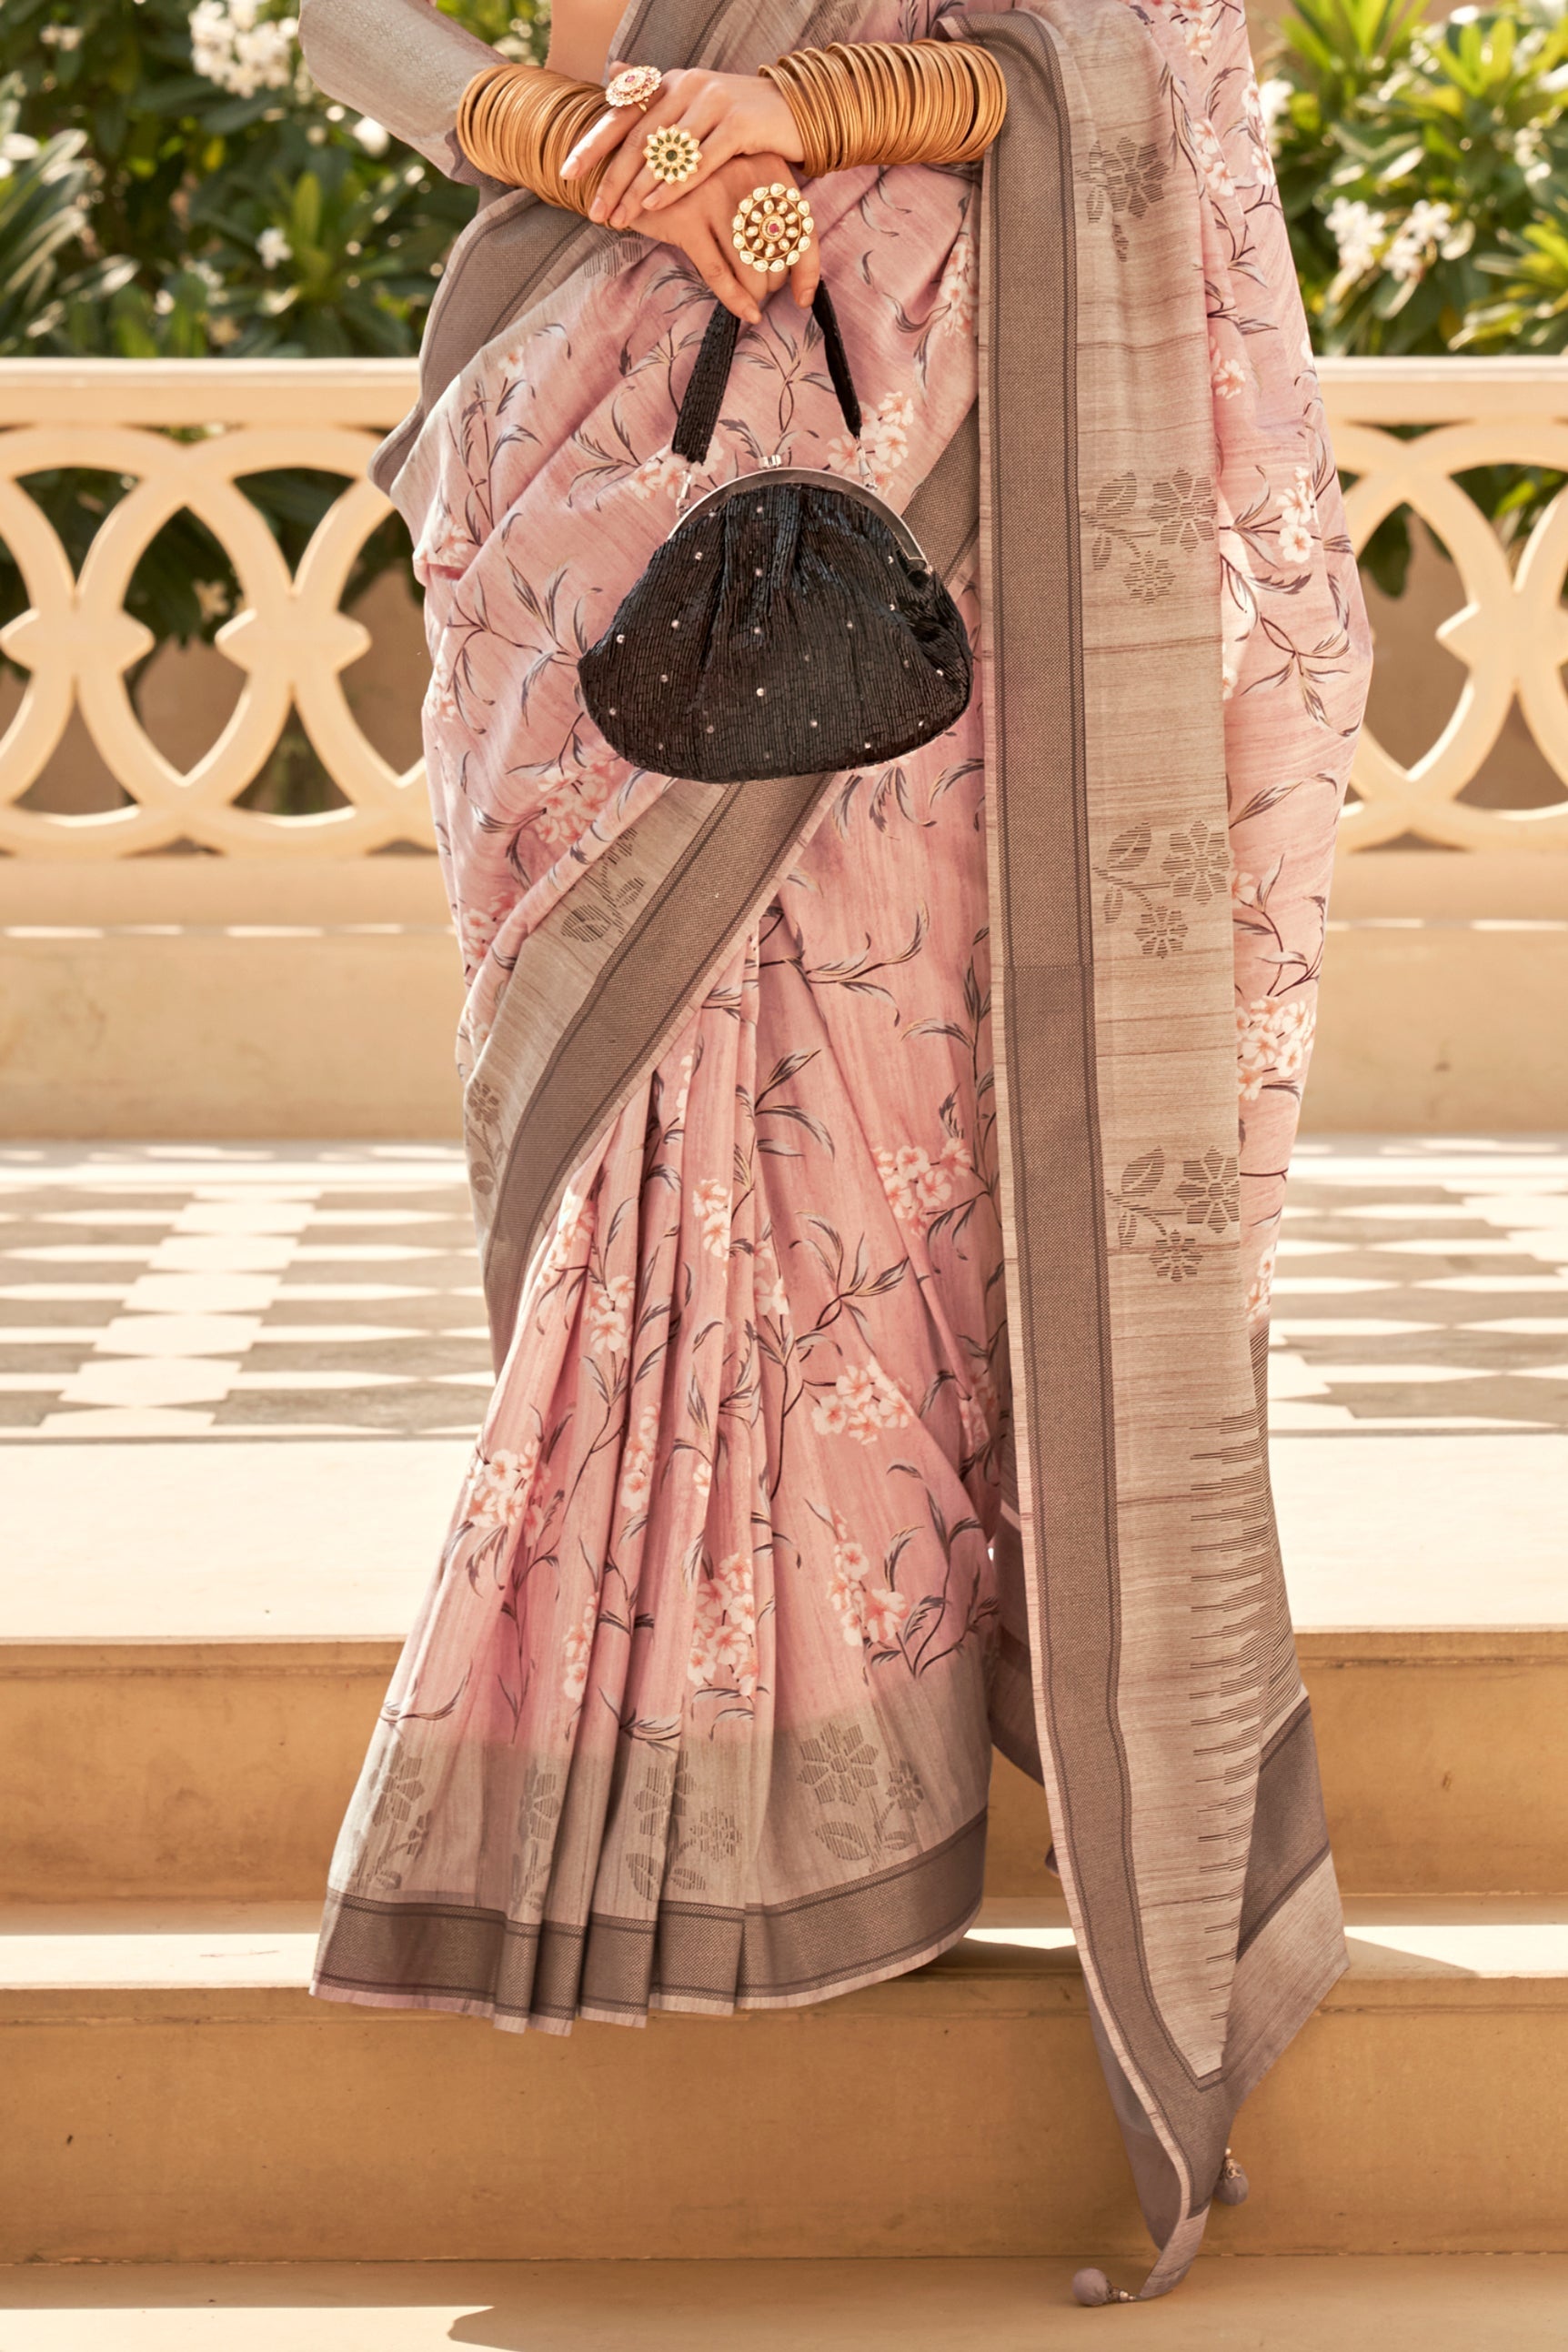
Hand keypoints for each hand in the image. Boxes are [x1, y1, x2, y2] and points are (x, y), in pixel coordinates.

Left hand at [561, 65, 802, 228]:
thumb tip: (617, 73)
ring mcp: (713, 103)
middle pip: (639, 138)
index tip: (566, 173)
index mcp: (672, 84)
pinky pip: (698, 162)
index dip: (592, 144)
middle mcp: (688, 87)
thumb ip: (658, 101)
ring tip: (619, 219)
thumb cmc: (741, 119)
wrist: (797, 109)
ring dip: (637, 190)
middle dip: (613, 179)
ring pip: (665, 153)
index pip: (623, 115)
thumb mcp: (696, 106)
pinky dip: (673, 186)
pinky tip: (654, 207)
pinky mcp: (738, 124)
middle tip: (595, 213)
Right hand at [620, 152, 820, 326]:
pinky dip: (737, 300)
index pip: (803, 226)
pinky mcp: (686, 218)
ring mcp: (714, 196)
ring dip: (756, 291)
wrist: (634, 161)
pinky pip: (719, 274)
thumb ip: (769, 209)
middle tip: (764, 287)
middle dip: (774, 280)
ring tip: (752, 295)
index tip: (803, 297)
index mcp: (766, 164)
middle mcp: (745, 176)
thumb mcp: (739, 181)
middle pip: (779, 250)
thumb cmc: (696, 181)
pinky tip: (747, 314)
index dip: (807, 270)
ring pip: (751, 265)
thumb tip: (800, 269)